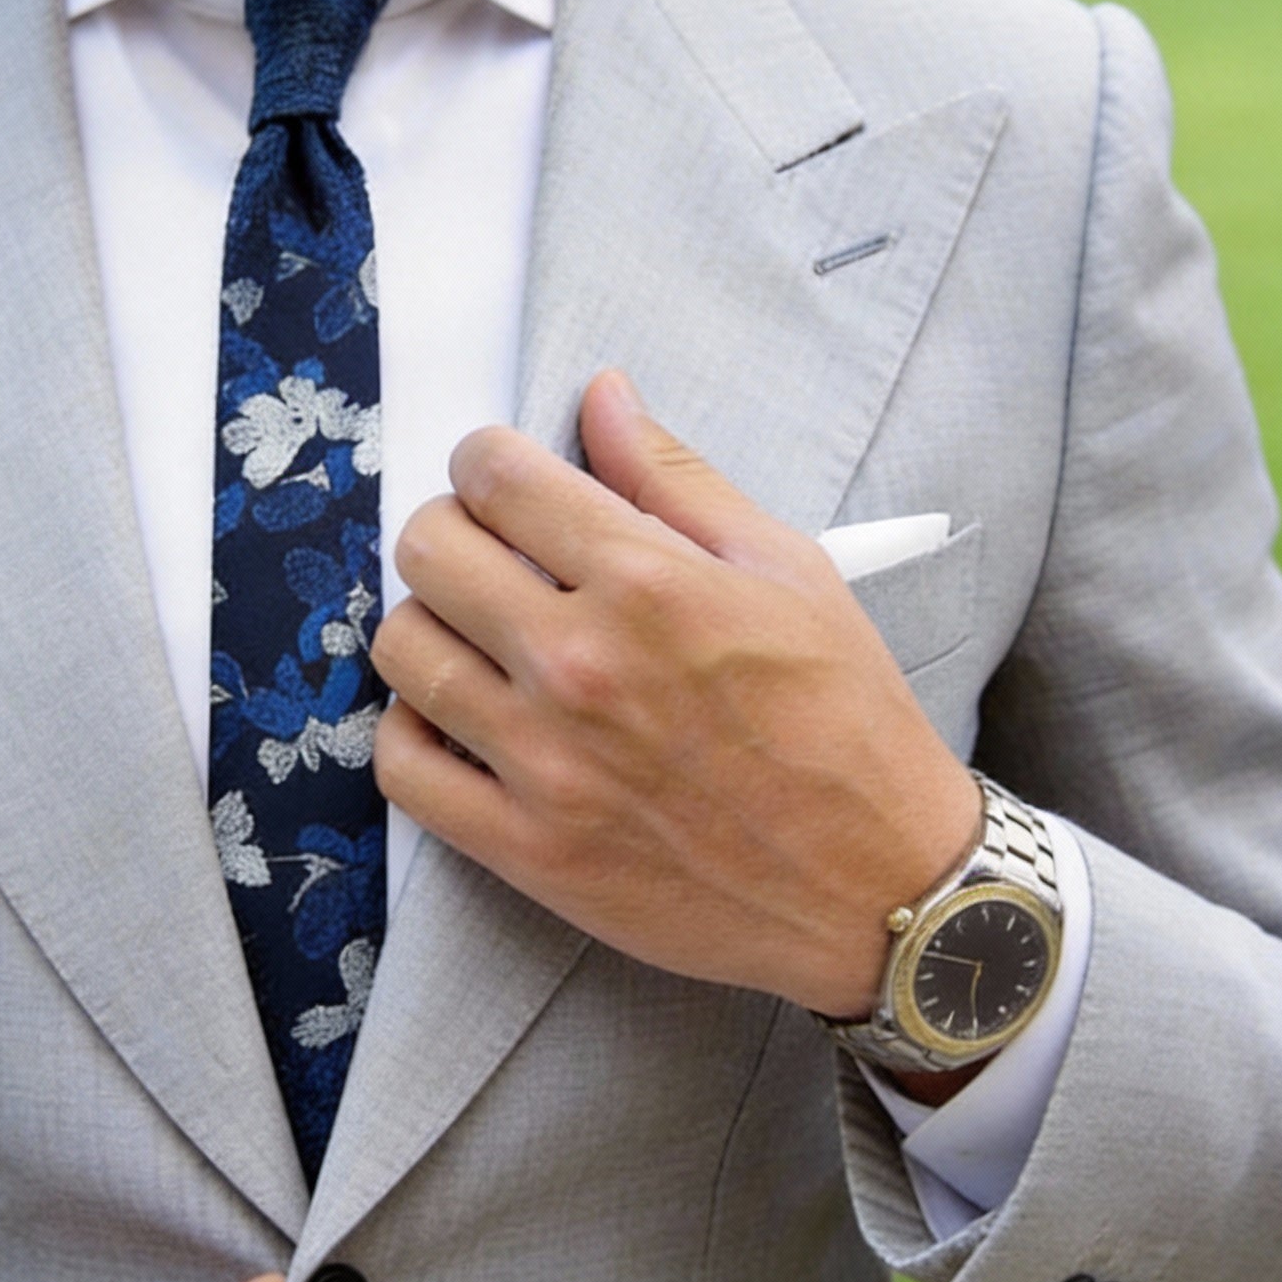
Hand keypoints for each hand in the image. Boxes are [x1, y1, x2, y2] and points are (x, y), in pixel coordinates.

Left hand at [370, 368, 979, 1018]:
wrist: (878, 886)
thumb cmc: (845, 723)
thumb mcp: (788, 571)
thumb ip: (677, 478)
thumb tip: (601, 394)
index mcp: (647, 582)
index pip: (494, 476)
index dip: (486, 461)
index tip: (503, 482)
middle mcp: (581, 665)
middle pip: (428, 550)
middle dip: (450, 532)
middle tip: (489, 556)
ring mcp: (544, 762)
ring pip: (403, 649)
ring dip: (427, 626)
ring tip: (475, 638)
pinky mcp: (525, 848)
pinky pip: (402, 768)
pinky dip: (412, 732)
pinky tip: (457, 719)